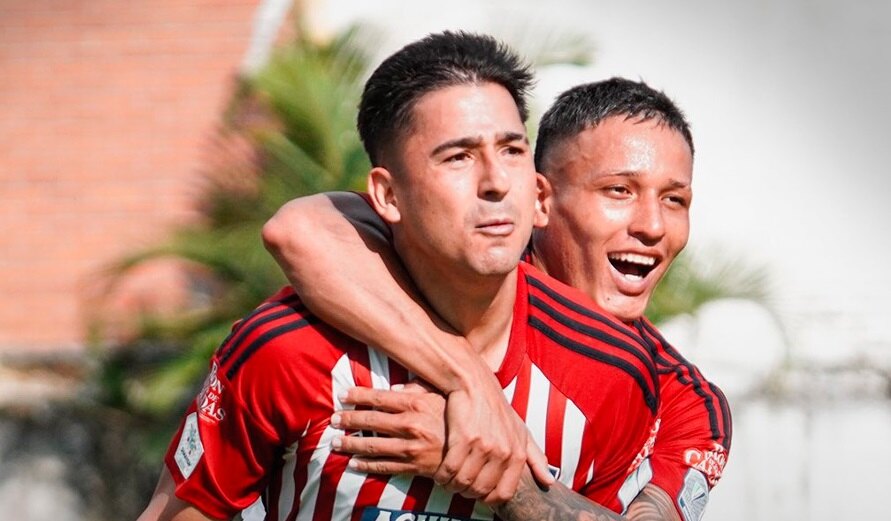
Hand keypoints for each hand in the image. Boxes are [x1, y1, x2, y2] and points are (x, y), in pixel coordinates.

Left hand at [332, 382, 446, 476]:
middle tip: (333, 419)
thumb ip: (418, 389)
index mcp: (416, 404)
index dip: (358, 396)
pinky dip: (366, 465)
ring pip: (372, 445)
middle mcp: (410, 424)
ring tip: (335, 442)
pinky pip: (384, 466)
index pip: (379, 398)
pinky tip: (352, 463)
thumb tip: (394, 390)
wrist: (475, 450)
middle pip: (371, 421)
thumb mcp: (441, 397)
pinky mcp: (413, 466)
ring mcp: (411, 447)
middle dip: (348, 419)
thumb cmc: (457, 419)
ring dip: (350, 444)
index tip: (343, 395)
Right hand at [437, 369, 554, 504]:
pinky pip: (450, 469)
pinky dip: (442, 476)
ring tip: (448, 481)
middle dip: (467, 493)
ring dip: (452, 486)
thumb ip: (535, 458)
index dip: (488, 499)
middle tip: (459, 486)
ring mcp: (483, 445)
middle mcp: (503, 452)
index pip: (504, 493)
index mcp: (517, 454)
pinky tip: (440, 473)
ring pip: (463, 482)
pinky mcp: (463, 438)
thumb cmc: (497, 409)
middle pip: (480, 490)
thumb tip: (549, 482)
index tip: (478, 494)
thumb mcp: (522, 430)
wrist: (474, 384)